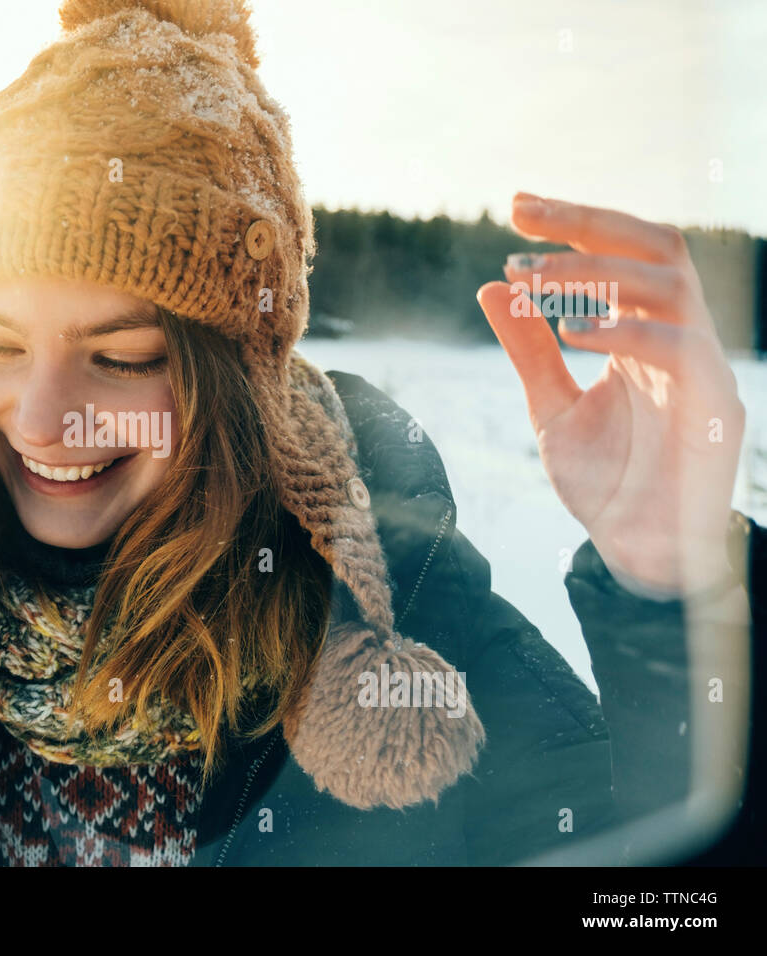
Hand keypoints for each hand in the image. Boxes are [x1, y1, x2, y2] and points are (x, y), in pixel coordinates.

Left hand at [476, 192, 744, 597]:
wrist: (639, 555)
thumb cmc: (606, 482)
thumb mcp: (551, 406)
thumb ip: (527, 349)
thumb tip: (490, 285)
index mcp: (644, 334)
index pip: (621, 253)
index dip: (574, 223)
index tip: (515, 204)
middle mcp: (679, 338)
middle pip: (655, 246)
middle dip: (586, 224)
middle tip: (521, 216)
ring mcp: (702, 370)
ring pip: (670, 284)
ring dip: (594, 272)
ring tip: (530, 275)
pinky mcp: (715, 408)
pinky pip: (682, 349)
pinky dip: (625, 331)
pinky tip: (569, 329)